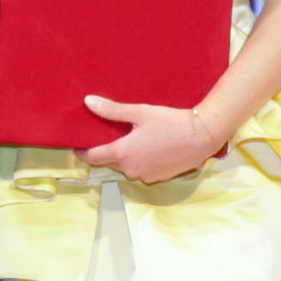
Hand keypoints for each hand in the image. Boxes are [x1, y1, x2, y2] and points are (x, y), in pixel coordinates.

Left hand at [77, 89, 225, 188]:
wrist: (201, 137)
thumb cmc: (170, 122)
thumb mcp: (140, 113)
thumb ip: (112, 110)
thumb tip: (88, 102)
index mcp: (122, 153)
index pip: (93, 157)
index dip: (83, 152)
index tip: (79, 145)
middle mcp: (131, 169)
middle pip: (110, 162)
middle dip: (108, 151)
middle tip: (111, 135)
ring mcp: (145, 176)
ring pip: (127, 166)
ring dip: (126, 156)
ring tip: (132, 138)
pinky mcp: (158, 178)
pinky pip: (141, 170)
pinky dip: (140, 161)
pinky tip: (149, 147)